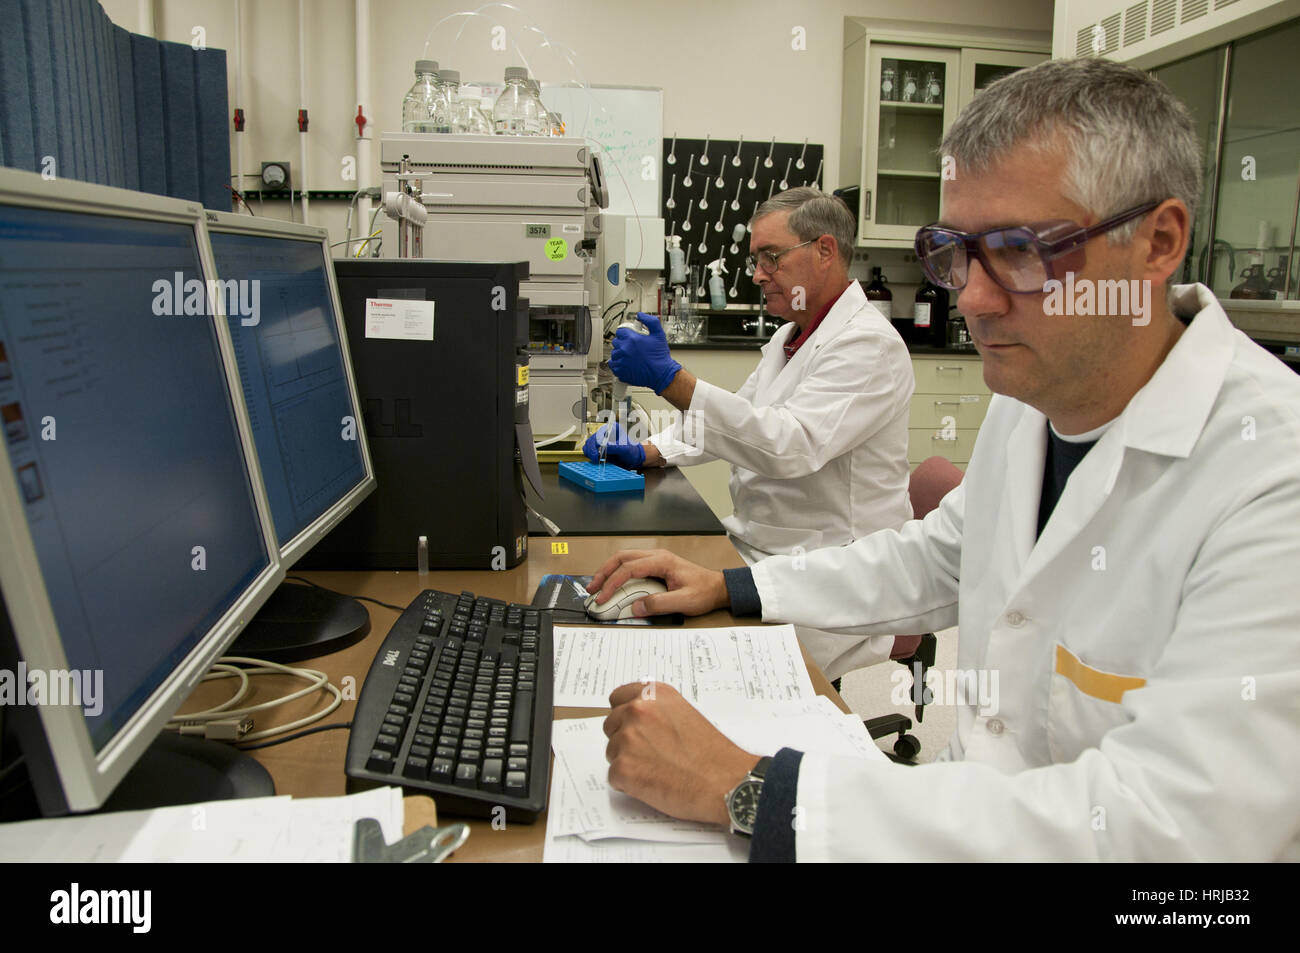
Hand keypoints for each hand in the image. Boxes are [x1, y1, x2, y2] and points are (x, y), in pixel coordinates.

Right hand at [582, 423, 645, 468]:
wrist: (633, 459)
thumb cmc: (632, 451)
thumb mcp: (625, 449)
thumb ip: (615, 447)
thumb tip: (603, 446)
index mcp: (613, 428)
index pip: (600, 432)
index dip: (597, 441)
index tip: (599, 450)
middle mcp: (605, 433)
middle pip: (592, 439)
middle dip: (592, 449)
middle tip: (596, 458)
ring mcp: (600, 440)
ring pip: (588, 445)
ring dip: (590, 452)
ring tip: (596, 459)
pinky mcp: (598, 448)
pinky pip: (588, 450)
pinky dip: (589, 455)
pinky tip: (596, 460)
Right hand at [588, 549, 728, 616]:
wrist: (718, 588)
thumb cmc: (704, 591)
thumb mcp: (683, 601)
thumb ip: (659, 604)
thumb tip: (636, 607)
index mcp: (662, 561)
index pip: (629, 568)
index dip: (613, 583)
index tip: (603, 597)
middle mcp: (657, 556)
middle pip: (622, 557)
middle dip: (604, 572)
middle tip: (592, 588)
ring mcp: (656, 559)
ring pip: (625, 559)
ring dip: (609, 571)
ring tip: (598, 586)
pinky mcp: (656, 566)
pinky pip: (632, 565)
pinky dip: (618, 573)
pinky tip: (614, 584)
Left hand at [604, 681, 760, 825]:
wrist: (724, 782)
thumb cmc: (711, 754)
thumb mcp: (685, 714)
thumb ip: (658, 710)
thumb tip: (638, 717)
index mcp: (653, 695)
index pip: (618, 698)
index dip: (625, 715)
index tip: (631, 725)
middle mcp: (637, 711)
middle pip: (611, 725)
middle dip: (625, 740)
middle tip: (651, 754)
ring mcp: (627, 739)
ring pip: (612, 751)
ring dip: (628, 762)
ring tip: (657, 769)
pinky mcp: (623, 768)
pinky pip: (614, 776)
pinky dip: (628, 784)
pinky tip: (653, 783)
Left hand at [610, 313, 682, 393]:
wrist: (661, 374)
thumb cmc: (660, 356)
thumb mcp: (659, 334)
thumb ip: (650, 321)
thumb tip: (640, 315)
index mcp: (632, 339)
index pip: (620, 331)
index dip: (625, 333)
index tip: (629, 336)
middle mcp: (624, 350)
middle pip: (616, 342)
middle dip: (622, 342)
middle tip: (630, 346)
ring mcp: (621, 361)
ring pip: (614, 353)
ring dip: (619, 353)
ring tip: (629, 355)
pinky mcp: (621, 371)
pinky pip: (613, 365)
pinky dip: (617, 364)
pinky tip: (625, 363)